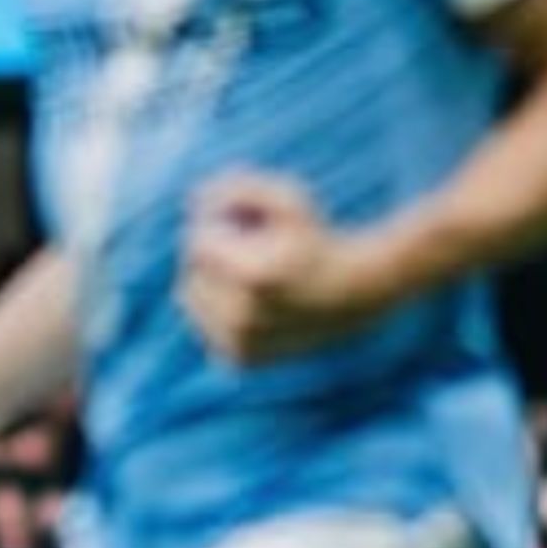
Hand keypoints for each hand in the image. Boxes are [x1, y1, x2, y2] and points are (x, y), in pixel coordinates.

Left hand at [178, 173, 393, 365]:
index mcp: (253, 279)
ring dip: (211, 281)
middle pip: (191, 271)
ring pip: (190, 299)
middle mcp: (242, 318)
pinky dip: (218, 310)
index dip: (218, 229)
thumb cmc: (318, 240)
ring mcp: (240, 343)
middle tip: (252, 252)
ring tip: (251, 276)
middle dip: (214, 256)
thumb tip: (193, 200)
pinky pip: (204, 324)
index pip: (197, 242)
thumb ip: (239, 189)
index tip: (247, 229)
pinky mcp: (239, 358)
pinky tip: (251, 302)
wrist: (356, 294)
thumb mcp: (288, 200)